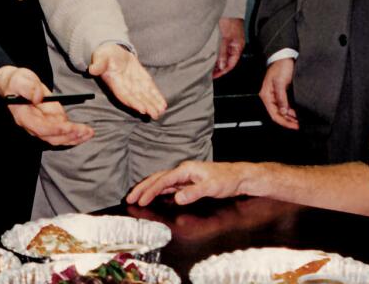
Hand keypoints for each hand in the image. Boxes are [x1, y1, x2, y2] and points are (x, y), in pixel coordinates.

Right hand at [0, 66, 93, 145]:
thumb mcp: (20, 80)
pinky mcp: (51, 122)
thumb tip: (38, 96)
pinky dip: (75, 134)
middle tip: (86, 131)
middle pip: (52, 137)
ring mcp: (43, 125)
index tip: (68, 126)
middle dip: (70, 135)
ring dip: (75, 137)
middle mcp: (34, 126)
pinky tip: (85, 133)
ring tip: (89, 133)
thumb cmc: (17, 82)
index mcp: (25, 117)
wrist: (15, 85)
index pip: (40, 128)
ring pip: (59, 138)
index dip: (54, 129)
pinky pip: (63, 133)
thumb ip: (28, 87)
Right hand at [88, 43, 166, 118]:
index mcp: (115, 83)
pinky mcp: (141, 80)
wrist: (112, 51)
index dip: (133, 102)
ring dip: (153, 104)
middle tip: (155, 114)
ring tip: (161, 111)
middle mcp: (125, 87)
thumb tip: (92, 69)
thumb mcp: (100, 57)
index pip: (124, 95)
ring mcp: (134, 84)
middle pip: (137, 99)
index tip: (142, 109)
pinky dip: (156, 96)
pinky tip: (163, 104)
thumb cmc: (104, 55)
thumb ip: (98, 64)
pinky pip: (150, 90)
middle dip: (146, 107)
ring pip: (145, 96)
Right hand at [127, 160, 251, 205]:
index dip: (150, 190)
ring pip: (162, 182)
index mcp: (186, 169)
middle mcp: (183, 171)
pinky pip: (169, 186)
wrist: (239, 177)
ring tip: (136, 197)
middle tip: (129, 197)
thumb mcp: (211, 187)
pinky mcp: (189, 182)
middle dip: (143, 188)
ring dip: (149, 189)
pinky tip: (154, 196)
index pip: (163, 180)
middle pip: (158, 178)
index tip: (140, 200)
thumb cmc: (227, 179)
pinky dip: (159, 191)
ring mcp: (185, 176)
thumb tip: (177, 198)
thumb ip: (194, 193)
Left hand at [213, 17, 244, 78]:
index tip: (214, 75)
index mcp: (238, 47)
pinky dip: (216, 54)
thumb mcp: (225, 38)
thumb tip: (221, 66)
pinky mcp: (225, 38)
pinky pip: (221, 50)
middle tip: (209, 73)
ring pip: (223, 56)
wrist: (227, 9)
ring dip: (217, 61)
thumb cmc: (230, 21)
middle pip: (227, 61)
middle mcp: (235, 46)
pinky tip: (209, 56)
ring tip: (208, 67)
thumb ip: (223, 52)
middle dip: (219, 68)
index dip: (223, 71)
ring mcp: (230, 42)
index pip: (231, 64)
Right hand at [259, 58, 298, 129]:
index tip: (294, 126)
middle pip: (278, 115)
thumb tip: (283, 111)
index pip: (274, 114)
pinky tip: (297, 113)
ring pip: (282, 111)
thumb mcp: (280, 82)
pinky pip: (285, 105)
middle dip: (288, 121)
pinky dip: (291, 111)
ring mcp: (276, 95)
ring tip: (300, 120)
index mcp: (266, 95)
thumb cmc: (280, 66)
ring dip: (290, 117)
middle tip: (299, 125)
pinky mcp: (281, 93)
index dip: (284, 122)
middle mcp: (270, 97)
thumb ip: (281, 97)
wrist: (284, 56)